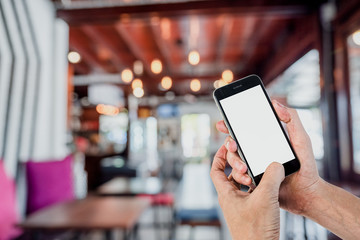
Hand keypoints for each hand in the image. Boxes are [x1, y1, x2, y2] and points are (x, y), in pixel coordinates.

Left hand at [211, 145, 284, 239]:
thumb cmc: (256, 230)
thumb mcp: (265, 197)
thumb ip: (270, 176)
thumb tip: (276, 164)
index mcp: (226, 194)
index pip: (216, 170)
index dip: (220, 156)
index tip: (228, 146)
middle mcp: (231, 199)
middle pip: (230, 175)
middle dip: (239, 165)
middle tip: (248, 162)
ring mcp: (240, 206)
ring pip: (242, 184)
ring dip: (250, 176)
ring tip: (258, 173)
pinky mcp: (250, 212)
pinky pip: (252, 193)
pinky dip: (258, 186)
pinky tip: (269, 186)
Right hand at [217, 100, 320, 214]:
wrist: (307, 193)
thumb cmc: (306, 165)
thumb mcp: (301, 138)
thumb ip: (292, 119)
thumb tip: (275, 103)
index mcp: (264, 139)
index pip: (243, 130)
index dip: (230, 125)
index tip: (223, 124)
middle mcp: (255, 151)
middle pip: (234, 144)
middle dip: (229, 145)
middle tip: (233, 147)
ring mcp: (252, 166)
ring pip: (233, 160)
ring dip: (234, 162)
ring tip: (244, 168)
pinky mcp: (252, 179)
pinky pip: (238, 177)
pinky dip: (240, 177)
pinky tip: (248, 179)